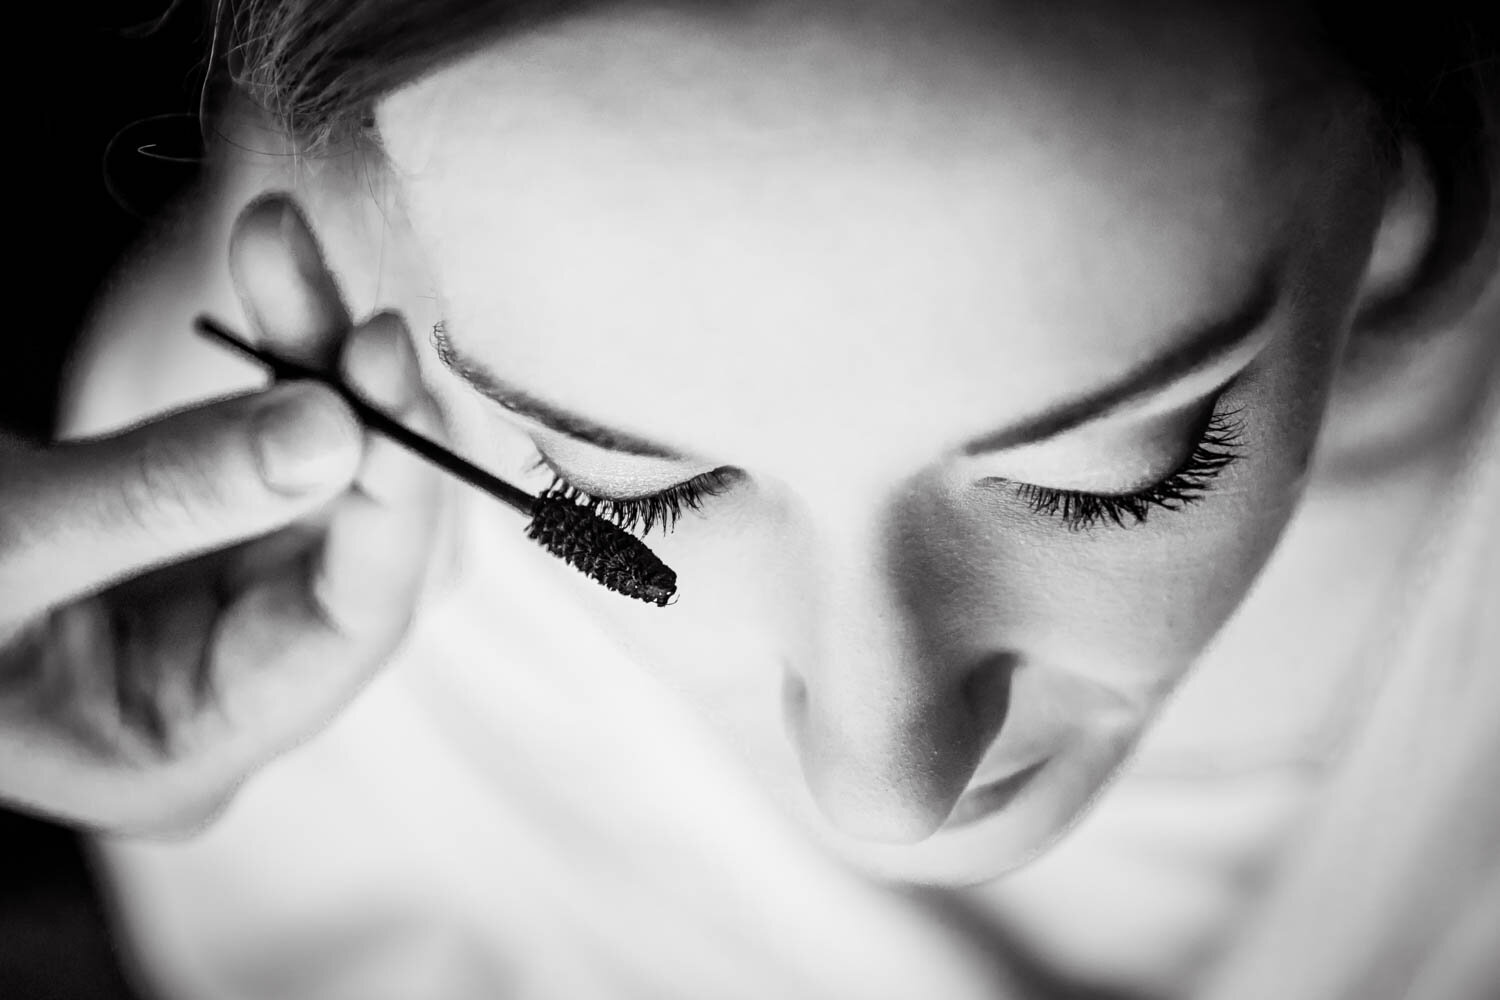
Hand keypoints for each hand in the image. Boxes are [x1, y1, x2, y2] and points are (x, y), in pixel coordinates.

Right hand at [0, 194, 442, 833]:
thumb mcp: (4, 542)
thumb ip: (166, 494)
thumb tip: (336, 431)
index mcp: (186, 749)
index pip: (349, 628)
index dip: (389, 499)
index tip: (383, 372)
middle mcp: (228, 686)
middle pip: (357, 541)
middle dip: (358, 406)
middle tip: (344, 303)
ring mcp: (221, 607)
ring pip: (333, 474)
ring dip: (317, 354)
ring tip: (279, 241)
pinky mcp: (203, 531)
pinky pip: (278, 438)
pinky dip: (278, 354)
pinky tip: (273, 270)